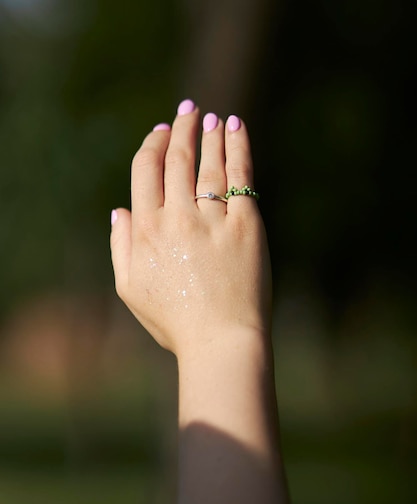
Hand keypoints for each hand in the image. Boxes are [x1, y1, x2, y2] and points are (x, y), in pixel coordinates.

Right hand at [110, 100, 271, 355]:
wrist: (220, 341)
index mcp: (147, 231)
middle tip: (188, 110)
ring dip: (209, 134)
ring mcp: (213, 221)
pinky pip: (241, 178)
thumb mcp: (131, 290)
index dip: (152, 145)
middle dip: (181, 129)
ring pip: (209, 164)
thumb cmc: (175, 321)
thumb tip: (118, 211)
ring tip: (213, 117)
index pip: (145, 171)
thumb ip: (120, 247)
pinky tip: (236, 128)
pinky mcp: (246, 226)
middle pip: (177, 160)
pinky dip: (239, 148)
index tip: (160, 131)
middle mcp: (178, 218)